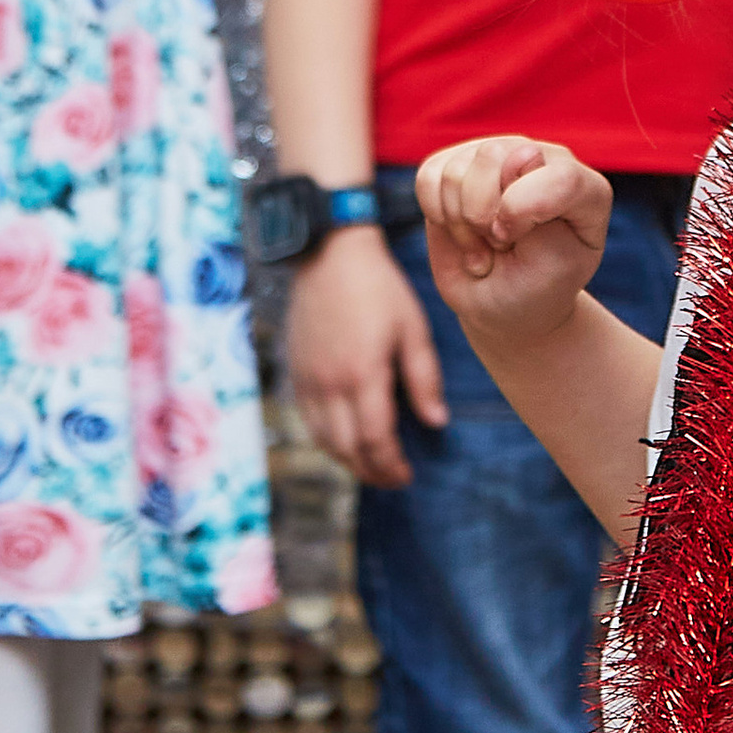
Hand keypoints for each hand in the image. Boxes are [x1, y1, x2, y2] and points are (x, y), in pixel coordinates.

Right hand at [285, 227, 445, 489]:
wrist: (329, 253)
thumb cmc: (379, 287)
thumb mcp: (413, 328)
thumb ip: (424, 378)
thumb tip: (436, 422)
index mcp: (363, 375)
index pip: (376, 439)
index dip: (391, 466)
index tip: (407, 476)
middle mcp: (330, 384)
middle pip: (347, 449)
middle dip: (370, 471)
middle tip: (392, 479)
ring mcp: (308, 379)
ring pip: (323, 440)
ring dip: (347, 461)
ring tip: (370, 466)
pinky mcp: (295, 371)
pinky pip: (307, 420)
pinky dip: (326, 440)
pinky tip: (343, 440)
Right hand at [416, 139, 612, 362]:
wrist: (505, 305)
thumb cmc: (537, 286)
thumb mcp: (559, 263)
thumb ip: (550, 204)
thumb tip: (522, 152)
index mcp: (581, 184)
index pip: (558, 175)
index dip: (523, 211)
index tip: (516, 242)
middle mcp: (538, 157)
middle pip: (492, 156)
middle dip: (484, 216)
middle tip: (500, 246)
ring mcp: (495, 157)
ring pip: (456, 172)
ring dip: (462, 225)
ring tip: (484, 246)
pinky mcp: (452, 167)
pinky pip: (428, 178)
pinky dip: (437, 216)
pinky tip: (462, 233)